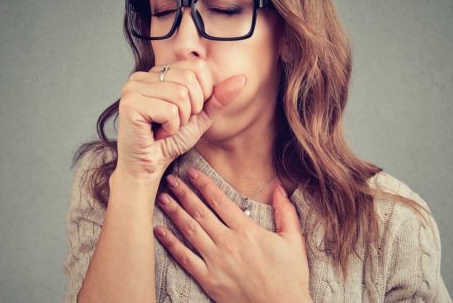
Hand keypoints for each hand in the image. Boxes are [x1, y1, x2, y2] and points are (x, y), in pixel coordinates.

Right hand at [116, 58, 246, 182]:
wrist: (149, 167)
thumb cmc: (171, 141)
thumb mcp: (201, 116)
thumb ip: (218, 97)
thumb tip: (242, 78)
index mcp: (157, 72)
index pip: (196, 66)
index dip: (202, 93)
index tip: (186, 112)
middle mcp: (142, 76)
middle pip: (189, 78)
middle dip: (192, 108)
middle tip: (174, 122)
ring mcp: (132, 88)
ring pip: (180, 95)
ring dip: (181, 120)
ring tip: (165, 128)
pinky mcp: (130, 104)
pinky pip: (169, 110)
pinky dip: (171, 128)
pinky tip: (157, 134)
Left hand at [154, 168, 310, 302]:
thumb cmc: (290, 277)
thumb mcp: (293, 241)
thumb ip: (286, 212)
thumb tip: (279, 188)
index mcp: (247, 231)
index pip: (220, 200)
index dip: (204, 184)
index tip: (192, 172)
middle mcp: (228, 242)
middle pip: (200, 212)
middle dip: (183, 193)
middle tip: (171, 179)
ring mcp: (216, 261)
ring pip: (189, 231)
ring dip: (174, 212)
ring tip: (162, 198)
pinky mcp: (209, 280)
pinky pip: (185, 258)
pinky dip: (170, 243)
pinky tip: (159, 231)